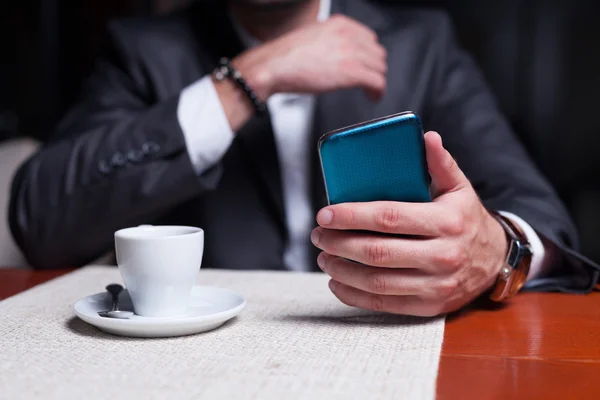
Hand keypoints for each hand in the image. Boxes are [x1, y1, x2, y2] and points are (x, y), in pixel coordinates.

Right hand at [233, 14, 386, 100]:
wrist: (273, 67)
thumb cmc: (285, 57)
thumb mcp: (312, 37)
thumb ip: (330, 40)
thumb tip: (338, 53)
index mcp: (340, 24)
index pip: (369, 37)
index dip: (368, 54)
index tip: (365, 64)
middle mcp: (348, 35)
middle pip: (377, 52)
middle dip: (373, 68)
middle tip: (367, 79)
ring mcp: (351, 53)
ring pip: (380, 68)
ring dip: (376, 80)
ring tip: (370, 90)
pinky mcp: (352, 73)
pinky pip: (377, 82)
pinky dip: (378, 91)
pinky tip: (373, 97)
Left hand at [310, 131, 507, 316]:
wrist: (496, 261)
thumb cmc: (467, 220)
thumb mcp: (460, 188)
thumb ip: (441, 163)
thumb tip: (426, 136)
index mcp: (447, 221)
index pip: (389, 217)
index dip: (352, 215)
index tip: (325, 214)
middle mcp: (443, 256)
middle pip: (377, 252)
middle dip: (339, 243)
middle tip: (318, 234)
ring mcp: (436, 285)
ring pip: (377, 282)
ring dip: (342, 269)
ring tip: (324, 255)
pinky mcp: (429, 306)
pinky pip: (384, 305)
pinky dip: (354, 295)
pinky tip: (337, 281)